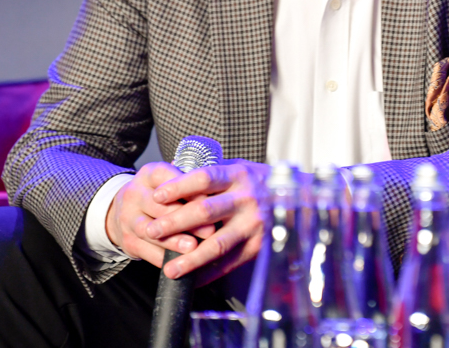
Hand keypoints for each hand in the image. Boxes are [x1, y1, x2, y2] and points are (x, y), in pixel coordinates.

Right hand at [105, 162, 216, 267]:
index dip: (188, 190)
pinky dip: (164, 258)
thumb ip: (190, 187)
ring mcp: (127, 218)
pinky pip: (146, 251)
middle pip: (159, 206)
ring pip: (150, 230)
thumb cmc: (159, 195)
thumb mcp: (171, 182)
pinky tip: (180, 262)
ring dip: (173, 241)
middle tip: (210, 229)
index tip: (209, 200)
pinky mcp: (127, 240)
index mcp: (150, 174)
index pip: (167, 178)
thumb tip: (214, 199)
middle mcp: (135, 193)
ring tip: (193, 247)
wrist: (125, 210)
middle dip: (185, 219)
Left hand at [144, 160, 269, 284]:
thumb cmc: (257, 184)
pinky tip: (192, 280)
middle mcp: (247, 199)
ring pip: (217, 243)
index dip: (179, 187)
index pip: (204, 179)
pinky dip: (209, 273)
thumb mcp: (238, 169)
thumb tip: (172, 168)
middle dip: (175, 222)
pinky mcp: (259, 246)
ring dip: (191, 258)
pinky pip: (230, 263)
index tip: (156, 196)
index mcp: (238, 175)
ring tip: (169, 268)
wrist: (295, 199)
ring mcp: (254, 224)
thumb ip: (210, 174)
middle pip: (206, 211)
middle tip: (152, 231)